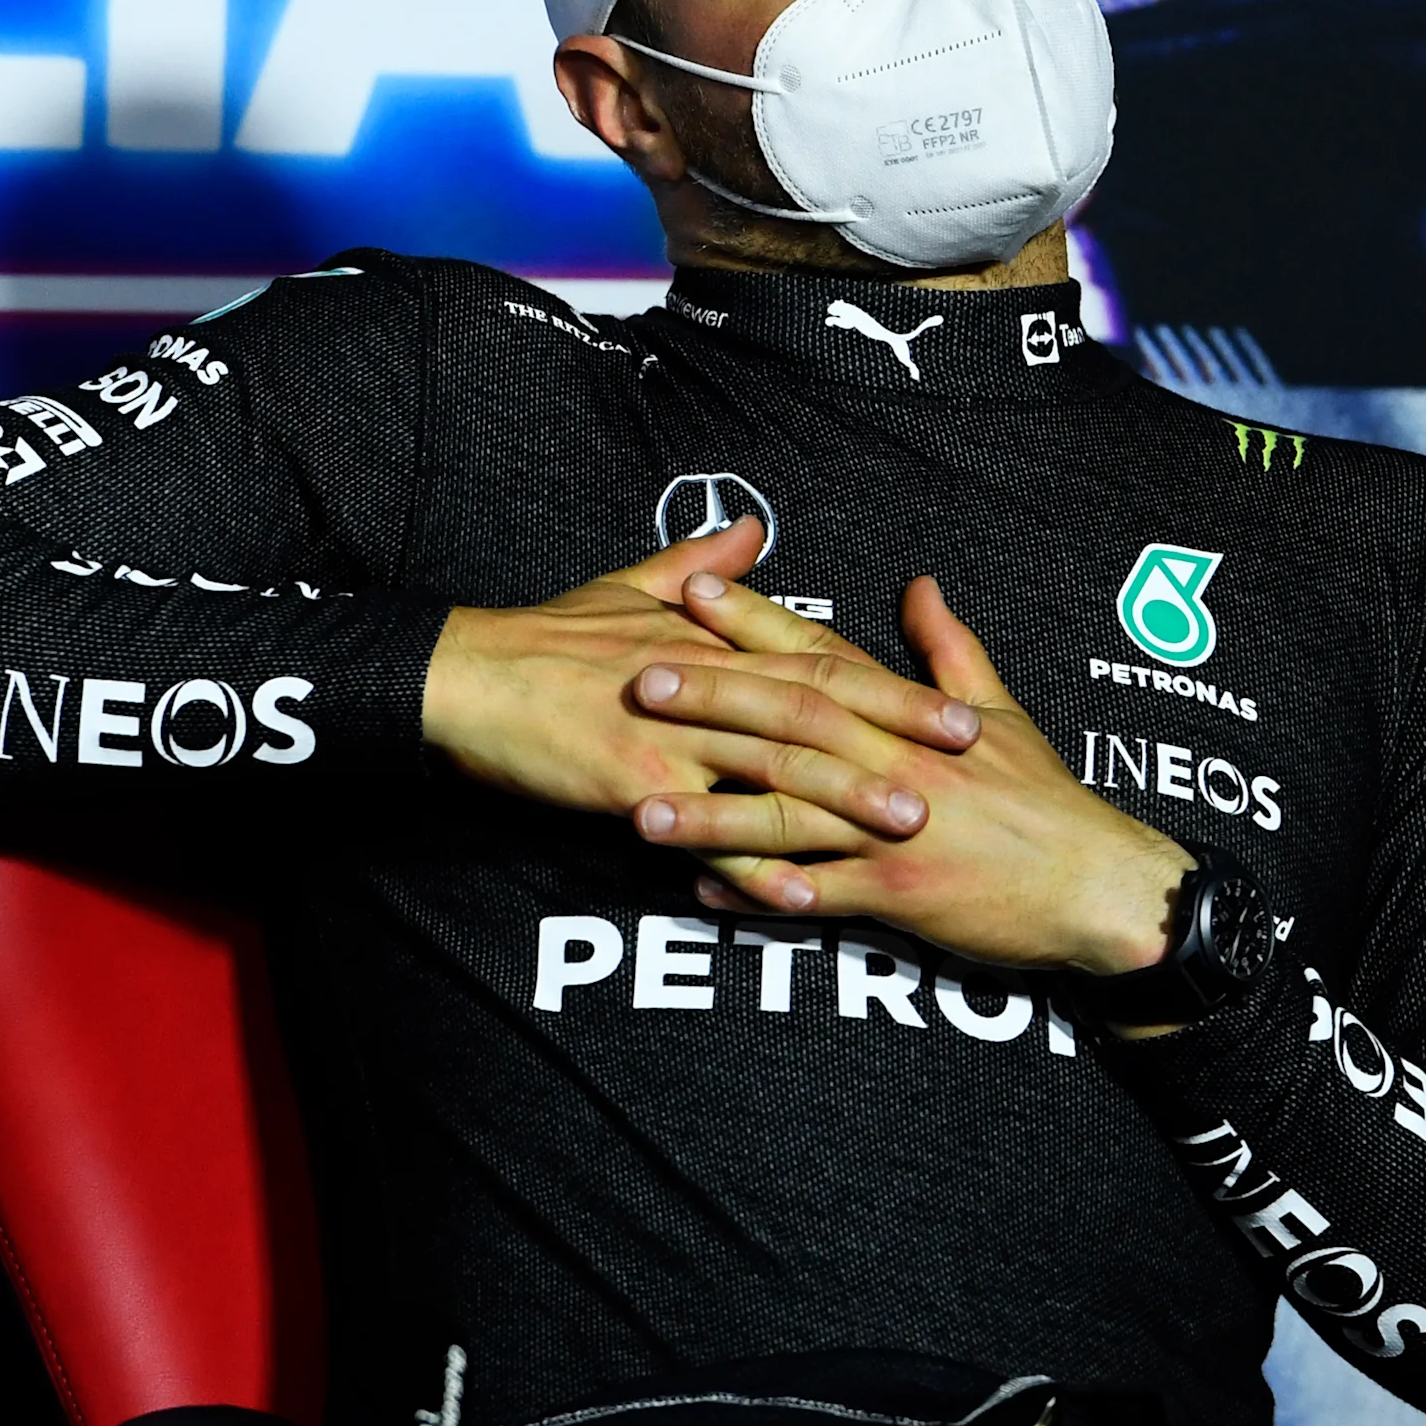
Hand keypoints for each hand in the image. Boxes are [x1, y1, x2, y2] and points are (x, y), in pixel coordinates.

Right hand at [420, 520, 973, 837]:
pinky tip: (803, 895)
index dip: (893, 688)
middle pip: (816, 711)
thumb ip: (698, 566)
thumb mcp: (625, 587)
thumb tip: (752, 530)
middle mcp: (704, 687)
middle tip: (962, 765)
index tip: (957, 712)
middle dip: (895, 737)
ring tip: (907, 825)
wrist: (463, 679)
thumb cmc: (542, 637)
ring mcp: (670, 738)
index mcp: (711, 644)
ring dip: (846, 799)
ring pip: (773, 768)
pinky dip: (757, 867)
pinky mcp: (633, 786)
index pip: (820, 664)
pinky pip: (707, 834)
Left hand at [632, 573, 1193, 979]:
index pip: (824, 656)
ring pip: (788, 816)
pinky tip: (698, 893)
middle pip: (790, 723)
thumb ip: (950, 649)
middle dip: (711, 700)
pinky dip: (756, 896)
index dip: (757, 623)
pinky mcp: (900, 894)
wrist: (1099, 887)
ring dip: (711, 812)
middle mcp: (896, 764)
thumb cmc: (1049, 801)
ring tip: (639, 808)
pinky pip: (815, 896)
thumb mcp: (1005, 711)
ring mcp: (895, 830)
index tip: (696, 593)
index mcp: (913, 717)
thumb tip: (918, 584)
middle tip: (638, 680)